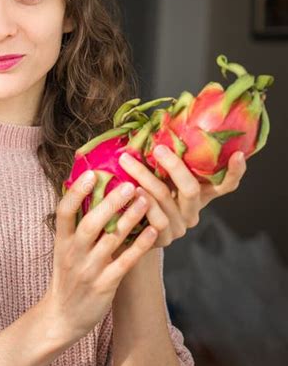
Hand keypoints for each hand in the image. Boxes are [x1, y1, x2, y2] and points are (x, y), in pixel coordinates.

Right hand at [42, 170, 156, 341]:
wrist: (63, 317)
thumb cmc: (69, 277)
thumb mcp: (65, 250)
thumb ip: (78, 226)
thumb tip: (94, 193)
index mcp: (62, 241)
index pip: (64, 212)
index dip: (76, 192)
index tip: (91, 172)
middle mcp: (74, 253)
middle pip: (91, 223)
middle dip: (110, 202)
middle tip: (129, 183)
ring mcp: (89, 270)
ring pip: (111, 240)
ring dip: (130, 218)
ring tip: (146, 199)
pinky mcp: (105, 285)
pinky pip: (125, 262)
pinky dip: (140, 246)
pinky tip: (154, 231)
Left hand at [112, 147, 246, 254]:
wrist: (131, 234)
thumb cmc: (148, 197)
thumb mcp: (162, 180)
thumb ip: (165, 164)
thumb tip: (156, 126)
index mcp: (200, 196)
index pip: (226, 186)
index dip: (234, 172)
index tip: (238, 154)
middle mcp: (193, 212)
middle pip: (191, 188)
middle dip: (174, 165)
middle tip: (157, 148)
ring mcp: (179, 228)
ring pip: (165, 199)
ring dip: (144, 177)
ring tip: (127, 161)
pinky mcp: (163, 239)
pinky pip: (155, 220)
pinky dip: (143, 202)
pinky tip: (130, 190)